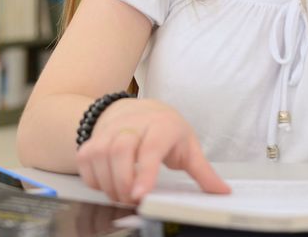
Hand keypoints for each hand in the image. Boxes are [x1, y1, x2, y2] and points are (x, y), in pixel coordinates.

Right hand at [75, 98, 230, 203]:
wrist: (137, 109)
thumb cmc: (165, 129)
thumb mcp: (188, 146)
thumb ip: (203, 171)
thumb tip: (222, 191)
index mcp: (161, 125)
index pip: (151, 148)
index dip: (144, 172)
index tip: (140, 195)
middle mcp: (132, 124)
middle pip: (119, 150)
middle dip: (123, 181)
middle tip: (133, 199)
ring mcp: (109, 130)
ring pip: (99, 155)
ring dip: (108, 183)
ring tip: (123, 195)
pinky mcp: (93, 139)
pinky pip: (85, 160)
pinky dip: (93, 179)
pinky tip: (108, 184)